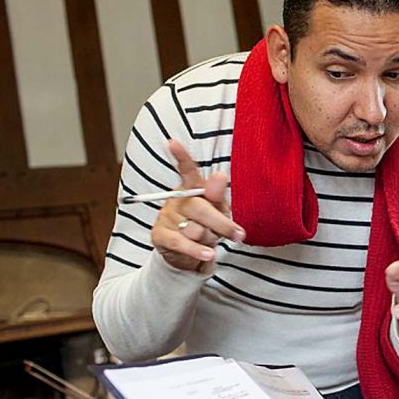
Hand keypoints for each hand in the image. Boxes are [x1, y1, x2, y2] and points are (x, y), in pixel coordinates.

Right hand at [151, 140, 242, 271]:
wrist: (192, 256)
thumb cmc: (208, 227)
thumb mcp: (219, 211)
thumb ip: (218, 196)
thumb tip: (220, 175)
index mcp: (191, 188)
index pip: (187, 170)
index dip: (180, 156)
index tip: (172, 142)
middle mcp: (176, 200)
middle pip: (199, 207)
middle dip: (222, 224)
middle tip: (239, 235)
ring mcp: (165, 217)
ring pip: (194, 228)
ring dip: (209, 239)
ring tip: (211, 242)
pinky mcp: (159, 235)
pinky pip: (181, 243)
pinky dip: (197, 250)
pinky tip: (209, 255)